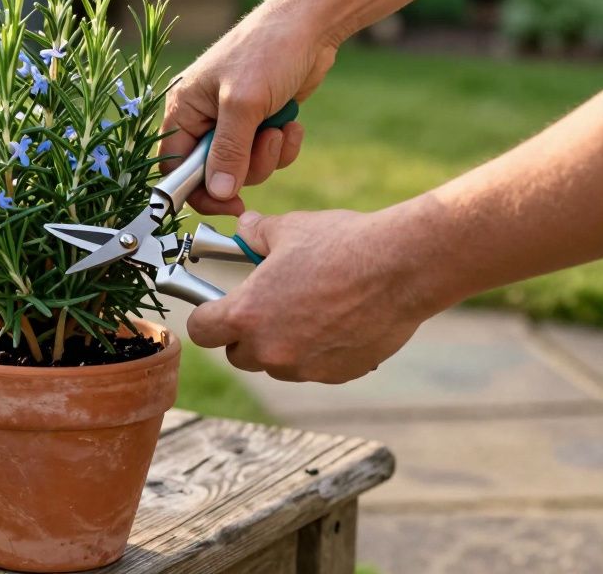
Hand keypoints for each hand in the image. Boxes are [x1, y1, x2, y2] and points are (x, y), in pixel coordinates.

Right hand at [161, 9, 338, 214]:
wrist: (311, 24)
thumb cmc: (268, 51)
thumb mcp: (243, 104)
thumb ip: (228, 152)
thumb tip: (218, 193)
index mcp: (184, 110)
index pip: (175, 167)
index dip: (198, 191)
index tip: (230, 203)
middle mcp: (203, 118)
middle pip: (214, 173)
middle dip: (245, 166)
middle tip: (265, 144)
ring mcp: (233, 122)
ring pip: (244, 167)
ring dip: (267, 155)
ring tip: (280, 127)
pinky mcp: (260, 123)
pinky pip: (266, 155)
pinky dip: (283, 146)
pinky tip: (292, 124)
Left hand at [186, 208, 444, 383]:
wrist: (401, 268)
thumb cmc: (342, 245)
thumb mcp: (288, 229)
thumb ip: (256, 234)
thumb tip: (244, 228)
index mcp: (247, 314)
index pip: (201, 331)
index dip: (206, 317)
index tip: (215, 307)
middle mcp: (270, 349)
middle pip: (237, 354)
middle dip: (245, 334)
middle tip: (266, 306)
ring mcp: (303, 367)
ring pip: (276, 363)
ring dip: (281, 344)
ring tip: (306, 310)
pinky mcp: (336, 374)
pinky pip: (312, 367)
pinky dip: (316, 351)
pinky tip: (337, 321)